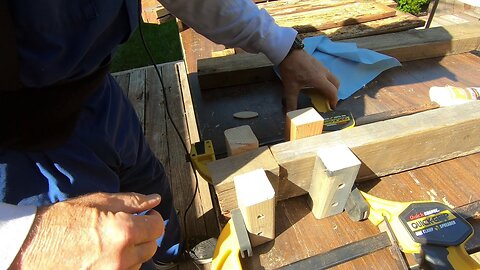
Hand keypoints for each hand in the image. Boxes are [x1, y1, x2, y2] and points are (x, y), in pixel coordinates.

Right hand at [11, 192, 164, 269]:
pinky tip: (106, 254)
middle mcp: (121, 257)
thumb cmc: (63, 220)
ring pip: (139, 262)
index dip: (153, 218)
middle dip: (145, 234)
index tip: (147, 215)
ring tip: (113, 240)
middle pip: (151, 247)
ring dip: (134, 250)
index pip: (157, 227)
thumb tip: (155, 200)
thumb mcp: (99, 201)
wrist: (33, 245)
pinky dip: (122, 264)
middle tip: (130, 225)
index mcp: (123, 231)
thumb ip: (132, 201)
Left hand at [278, 49, 339, 111]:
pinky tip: (315, 83)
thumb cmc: (291, 69)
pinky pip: (327, 73)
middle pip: (336, 84)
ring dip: (331, 85)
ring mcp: (322, 66)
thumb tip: (290, 114)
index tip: (331, 107)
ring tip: (322, 92)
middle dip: (335, 93)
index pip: (333, 92)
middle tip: (328, 100)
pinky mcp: (318, 63)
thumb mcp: (290, 88)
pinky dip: (326, 80)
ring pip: (332, 77)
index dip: (334, 101)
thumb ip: (291, 102)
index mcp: (320, 80)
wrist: (287, 51)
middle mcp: (324, 73)